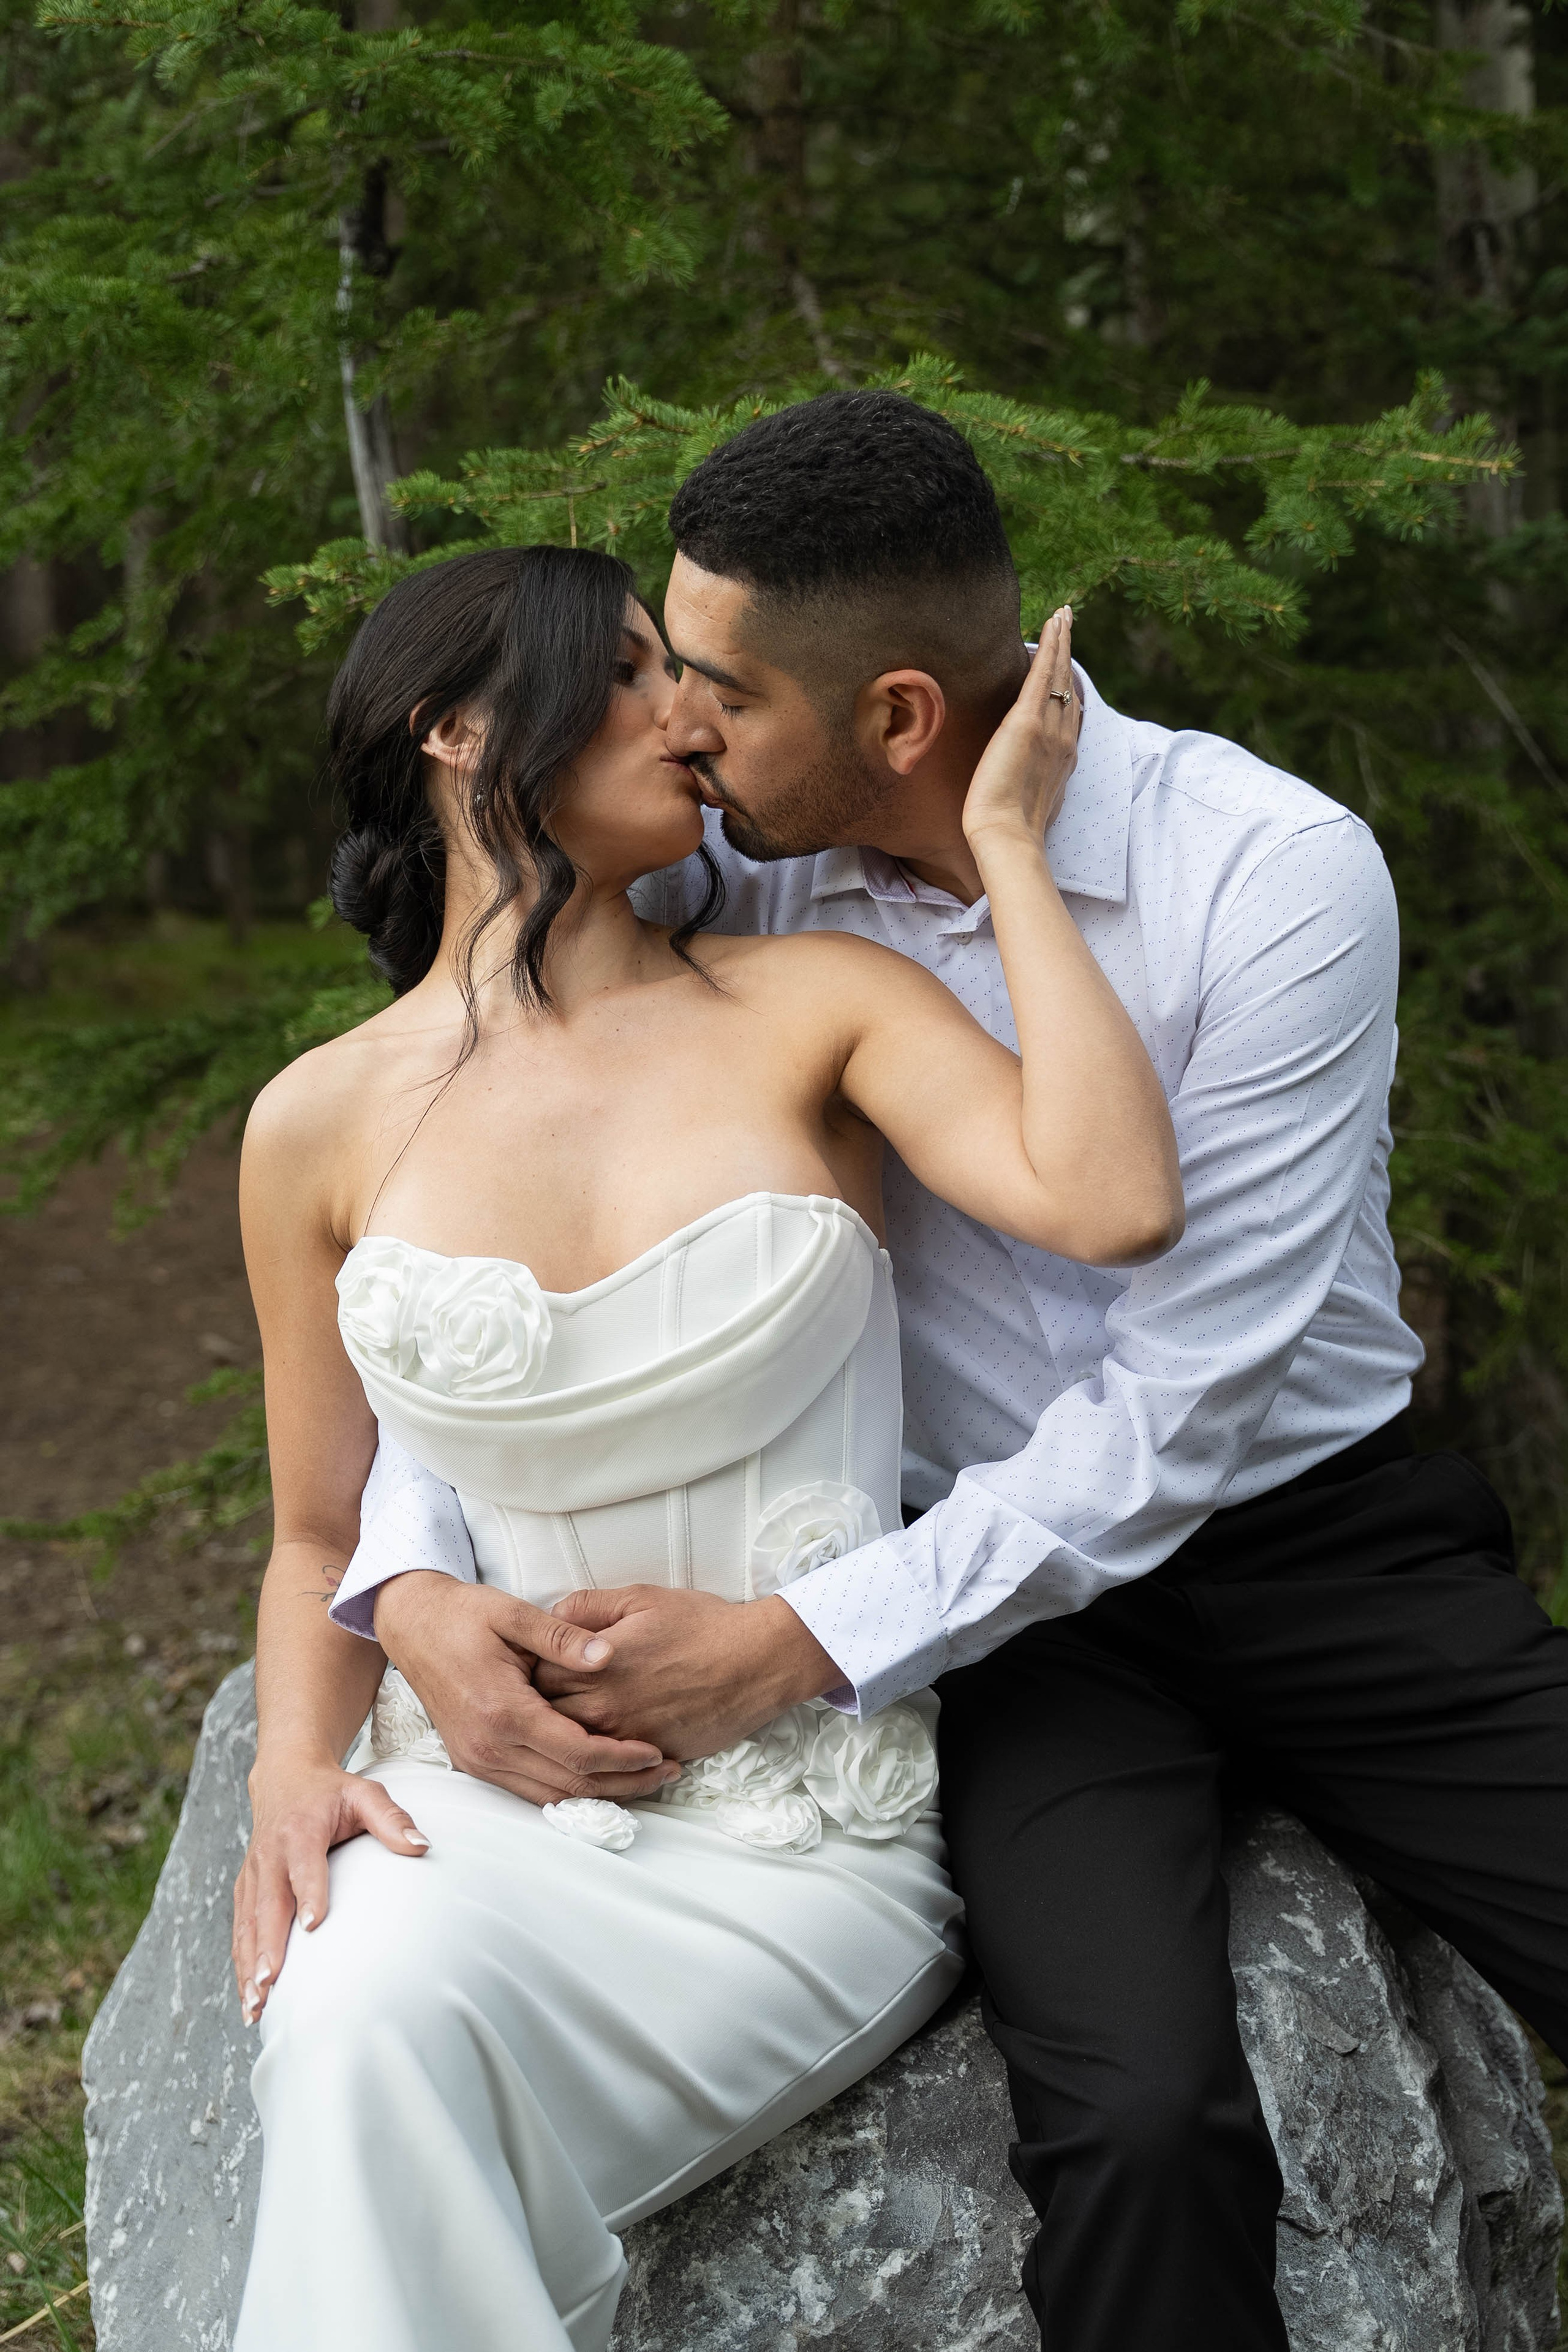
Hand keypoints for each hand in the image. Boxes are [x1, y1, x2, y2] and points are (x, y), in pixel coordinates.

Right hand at [233, 1753, 427, 2024]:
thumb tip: (423, 1846)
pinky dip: (241, 1962)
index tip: (312, 1926)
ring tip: (255, 2004)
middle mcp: (270, 1855)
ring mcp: (253, 1874)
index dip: (308, 1893)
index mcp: (300, 1830)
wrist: (284, 1778)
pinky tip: (249, 1995)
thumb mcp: (365, 1793)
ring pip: (248, 1924)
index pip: (304, 1864)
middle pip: (268, 1904)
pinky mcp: (245, 1889)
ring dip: (249, 1965)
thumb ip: (392, 1819)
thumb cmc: (332, 1791)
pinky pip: (240, 1928)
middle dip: (267, 1946)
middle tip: (270, 1984)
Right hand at [373, 1570, 681, 1802]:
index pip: (576, 1753)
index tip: (657, 1751)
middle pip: (568, 1786)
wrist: (412, 1626)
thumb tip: (607, 1655)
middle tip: (665, 1771)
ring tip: (643, 1780)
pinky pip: (529, 1791)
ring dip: (599, 1793)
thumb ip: (562, 1636)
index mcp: (502, 1711)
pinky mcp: (474, 1762)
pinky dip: (568, 1790)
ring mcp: (477, 1760)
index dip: (622, 1757)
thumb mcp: (513, 1613)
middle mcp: (488, 1747)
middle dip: (622, 1783)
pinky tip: (599, 1778)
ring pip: (549, 1798)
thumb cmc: (463, 1615)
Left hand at [534, 1587, 841, 1758]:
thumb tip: (552, 1616)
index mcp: (596, 1664)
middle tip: (543, 1696)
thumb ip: (587, 1605)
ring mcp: (627, 1736)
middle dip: (540, 1707)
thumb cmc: (701, 1624)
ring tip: (567, 1721)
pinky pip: (610, 1768)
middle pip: (547, 1718)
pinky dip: (599, 1759)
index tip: (534, 1665)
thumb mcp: (640, 1598)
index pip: (535, 1677)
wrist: (755, 1661)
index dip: (531, 1671)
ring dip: (566, 1737)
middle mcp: (605, 1706)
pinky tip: (599, 1745)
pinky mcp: (652, 1756)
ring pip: (574, 1749)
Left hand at [962, 604, 1079, 846]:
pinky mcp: (1027, 722)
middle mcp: (1063, 739)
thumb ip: (1030, 781)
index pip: (1068, 712)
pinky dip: (1051, 646)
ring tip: (1063, 615)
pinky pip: (1043, 675)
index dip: (1068, 685)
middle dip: (1068, 652)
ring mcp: (1049, 729)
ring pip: (1060, 674)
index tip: (1066, 664)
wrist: (1005, 836)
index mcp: (1062, 758)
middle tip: (1068, 622)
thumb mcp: (1026, 801)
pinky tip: (1054, 624)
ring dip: (1062, 641)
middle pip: (1069, 686)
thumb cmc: (1008, 829)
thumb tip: (1023, 777)